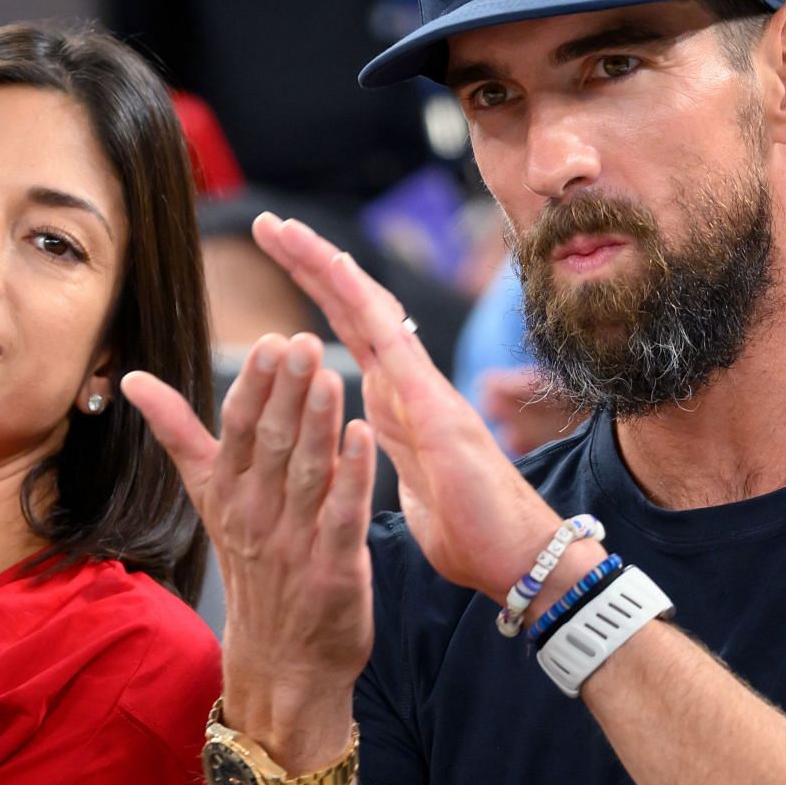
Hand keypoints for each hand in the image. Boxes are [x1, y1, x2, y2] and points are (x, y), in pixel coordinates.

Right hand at [123, 332, 376, 763]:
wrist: (281, 661)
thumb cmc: (253, 565)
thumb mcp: (208, 499)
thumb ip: (178, 434)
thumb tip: (133, 379)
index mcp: (227, 494)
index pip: (235, 429)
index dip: (253, 386)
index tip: (269, 340)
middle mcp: (255, 515)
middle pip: (268, 444)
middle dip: (285, 392)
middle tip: (301, 341)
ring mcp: (294, 544)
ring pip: (304, 473)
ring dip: (317, 424)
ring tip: (329, 375)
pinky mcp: (334, 569)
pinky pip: (343, 516)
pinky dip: (354, 476)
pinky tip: (365, 435)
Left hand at [252, 215, 568, 603]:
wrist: (516, 560)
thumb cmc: (469, 530)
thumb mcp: (410, 486)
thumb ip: (394, 454)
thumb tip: (373, 444)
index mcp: (395, 401)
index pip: (348, 331)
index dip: (316, 293)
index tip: (279, 258)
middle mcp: (408, 384)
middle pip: (354, 308)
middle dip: (313, 263)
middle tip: (269, 224)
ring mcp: (423, 390)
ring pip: (371, 312)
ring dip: (329, 268)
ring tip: (287, 232)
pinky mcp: (435, 409)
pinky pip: (394, 346)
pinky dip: (365, 306)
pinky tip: (338, 272)